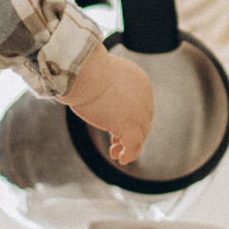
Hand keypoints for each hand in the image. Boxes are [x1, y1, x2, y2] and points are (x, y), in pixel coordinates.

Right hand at [64, 48, 154, 164]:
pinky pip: (134, 145)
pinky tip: (122, 159)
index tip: (115, 125)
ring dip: (128, 145)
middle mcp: (144, 97)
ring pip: (140, 134)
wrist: (85, 70)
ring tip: (115, 153)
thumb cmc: (84, 69)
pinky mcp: (129, 125)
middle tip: (114, 142)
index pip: (140, 104)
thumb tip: (88, 88)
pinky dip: (130, 154)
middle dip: (129, 131)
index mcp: (139, 81)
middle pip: (143, 120)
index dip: (131, 116)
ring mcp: (139, 112)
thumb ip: (101, 83)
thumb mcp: (99, 73)